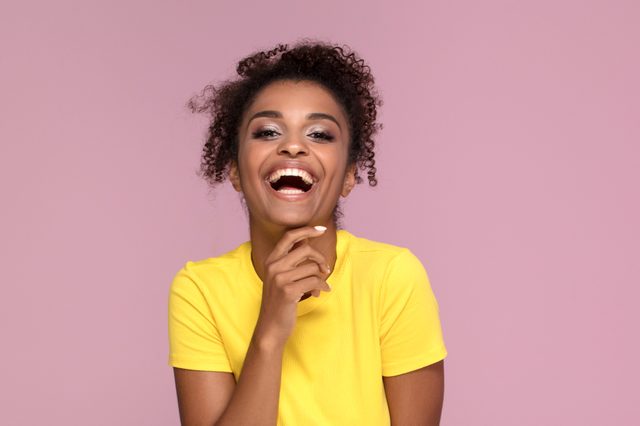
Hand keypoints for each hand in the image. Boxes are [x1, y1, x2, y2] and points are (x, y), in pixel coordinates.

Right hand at [253, 226, 331, 346]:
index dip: (307, 230)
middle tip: (325, 268)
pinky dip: (322, 286)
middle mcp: (273, 266)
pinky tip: (320, 293)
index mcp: (271, 260)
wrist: (270, 328)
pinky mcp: (288, 290)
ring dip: (321, 277)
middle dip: (320, 258)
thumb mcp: (281, 278)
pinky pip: (314, 281)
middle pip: (305, 250)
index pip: (289, 237)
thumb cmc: (279, 302)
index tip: (322, 229)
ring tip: (319, 287)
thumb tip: (307, 244)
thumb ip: (291, 262)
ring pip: (312, 267)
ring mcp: (279, 278)